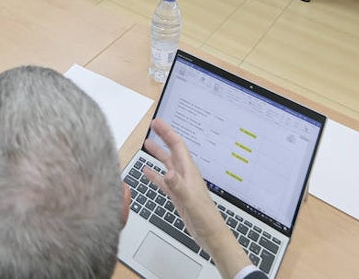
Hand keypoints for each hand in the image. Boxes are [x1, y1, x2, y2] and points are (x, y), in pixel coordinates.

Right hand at [143, 120, 252, 278]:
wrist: (211, 234)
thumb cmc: (205, 218)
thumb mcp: (190, 200)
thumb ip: (178, 186)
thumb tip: (168, 172)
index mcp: (189, 172)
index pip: (177, 146)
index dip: (167, 132)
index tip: (157, 123)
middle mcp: (185, 175)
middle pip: (172, 151)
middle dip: (163, 137)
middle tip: (153, 126)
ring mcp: (181, 185)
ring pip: (167, 164)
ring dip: (158, 154)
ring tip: (147, 145)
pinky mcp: (178, 195)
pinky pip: (164, 181)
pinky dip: (155, 174)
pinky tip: (148, 172)